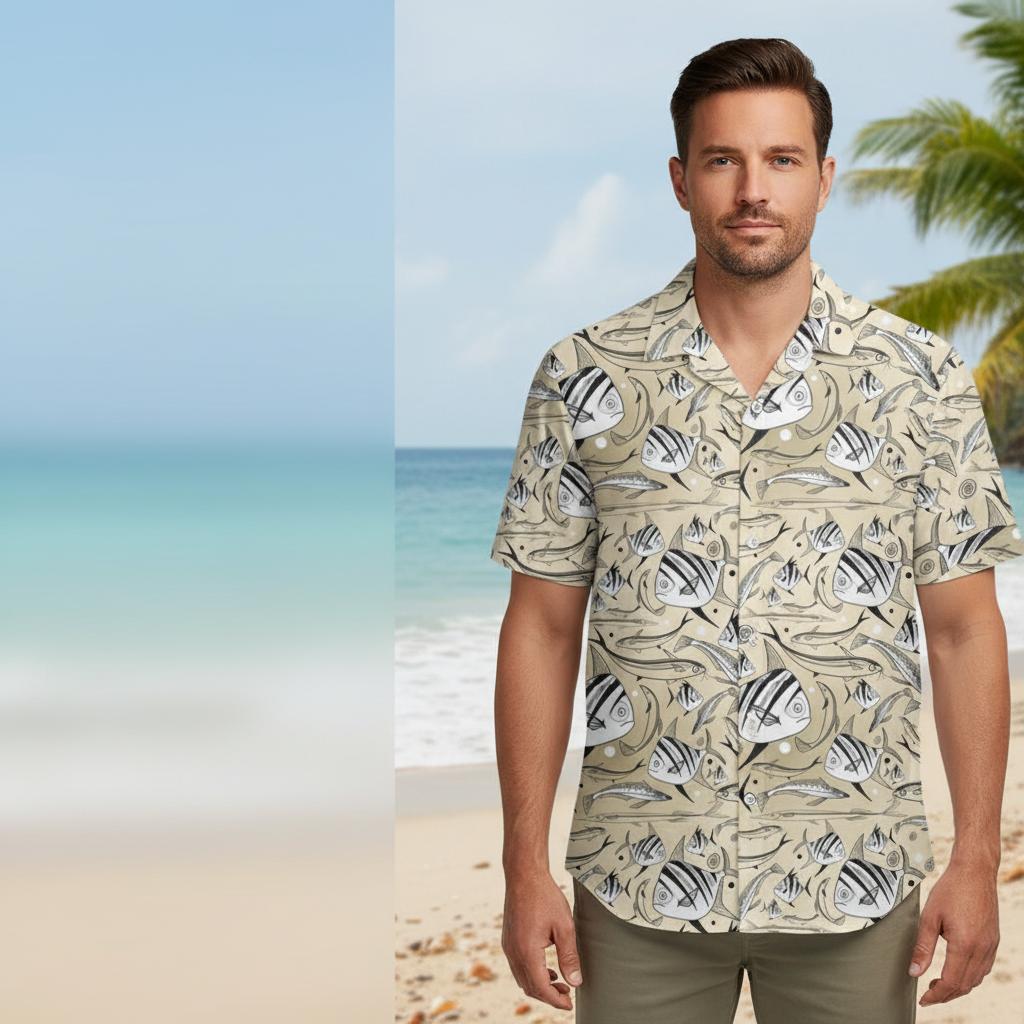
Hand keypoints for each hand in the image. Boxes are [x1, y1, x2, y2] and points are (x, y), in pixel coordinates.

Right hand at [500, 872, 581, 1010]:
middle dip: (548, 995)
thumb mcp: (564, 927)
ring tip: (559, 982)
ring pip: (522, 978)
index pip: (541, 988)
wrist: (524, 875)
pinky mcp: (507, 940)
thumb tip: (575, 982)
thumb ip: (569, 956)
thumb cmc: (545, 896)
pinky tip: (546, 967)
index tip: (569, 1004)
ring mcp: (508, 946)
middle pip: (529, 987)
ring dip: (539, 985)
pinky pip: (518, 966)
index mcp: (527, 951)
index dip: (556, 1000)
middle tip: (567, 994)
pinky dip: (531, 974)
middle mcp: (513, 952)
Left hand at [908, 863, 999, 1006]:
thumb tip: (914, 971)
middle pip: (965, 985)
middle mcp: (981, 949)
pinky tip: (957, 969)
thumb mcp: (929, 917)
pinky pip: (984, 967)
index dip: (936, 995)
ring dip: (958, 986)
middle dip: (946, 994)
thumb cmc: (951, 889)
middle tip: (929, 994)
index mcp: (965, 945)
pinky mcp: (993, 940)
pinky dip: (970, 975)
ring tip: (939, 984)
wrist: (974, 872)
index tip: (924, 999)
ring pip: (976, 979)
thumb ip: (922, 947)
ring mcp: (990, 946)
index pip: (951, 982)